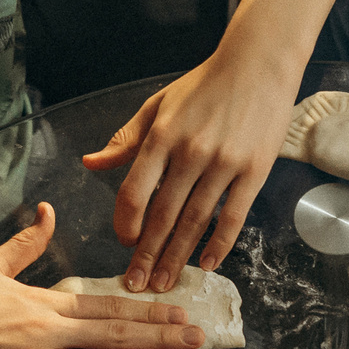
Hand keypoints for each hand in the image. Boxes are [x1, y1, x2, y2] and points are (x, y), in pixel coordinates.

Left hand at [81, 46, 296, 292]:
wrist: (258, 64)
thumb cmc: (205, 85)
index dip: (125, 223)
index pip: (134, 191)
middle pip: (163, 215)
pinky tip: (206, 264)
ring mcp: (224, 164)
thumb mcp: (157, 106)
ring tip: (164, 283)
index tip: (124, 242)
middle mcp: (191, 152)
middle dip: (147, 254)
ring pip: (195, 221)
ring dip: (177, 257)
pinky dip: (219, 245)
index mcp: (162, 136)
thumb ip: (125, 139)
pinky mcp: (254, 171)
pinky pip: (233, 217)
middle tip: (136, 284)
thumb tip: (90, 163)